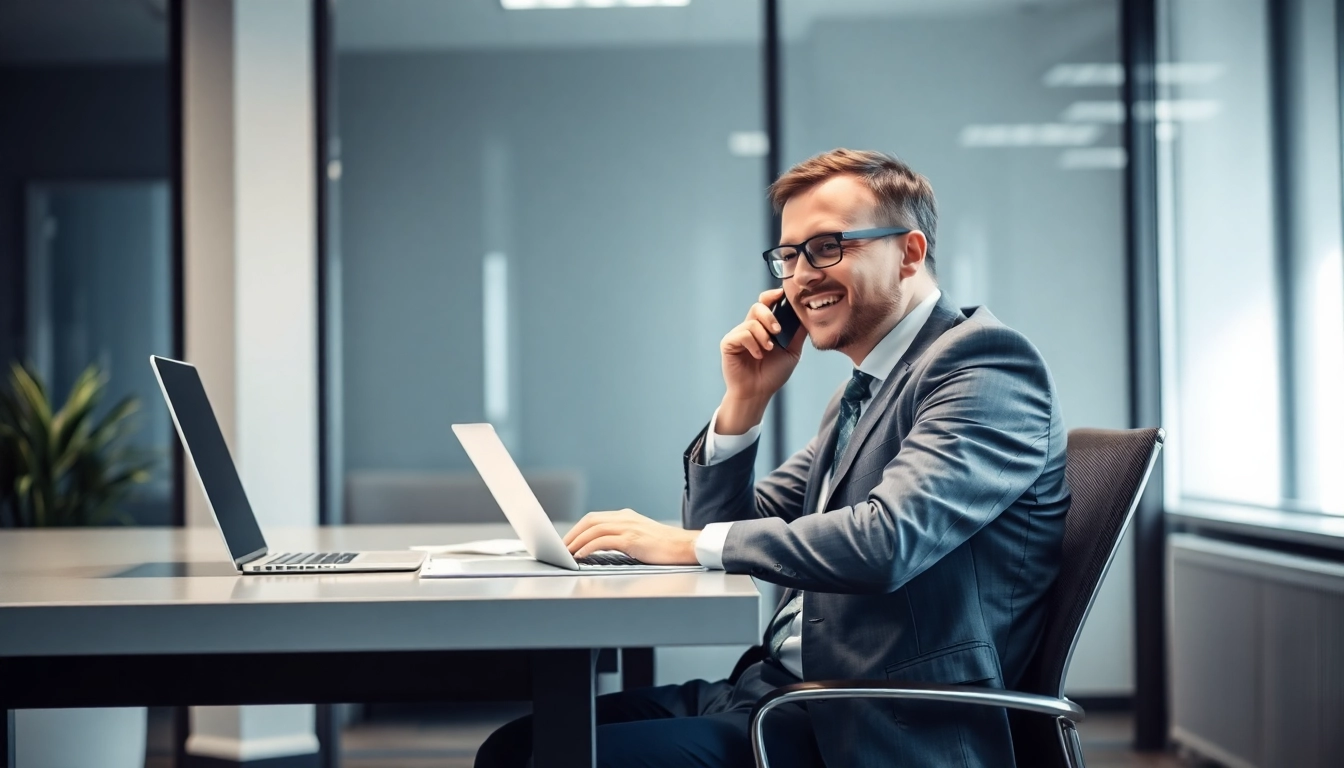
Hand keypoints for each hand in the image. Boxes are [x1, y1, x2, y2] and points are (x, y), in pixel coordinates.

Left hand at [562, 509, 699, 564]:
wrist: (686, 547)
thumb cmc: (665, 546)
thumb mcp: (640, 537)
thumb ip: (622, 538)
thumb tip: (600, 548)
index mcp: (626, 516)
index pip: (595, 518)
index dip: (578, 529)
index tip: (568, 540)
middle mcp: (625, 518)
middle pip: (590, 521)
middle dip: (573, 534)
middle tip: (561, 547)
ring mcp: (628, 527)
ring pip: (593, 530)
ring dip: (576, 541)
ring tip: (566, 553)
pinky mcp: (632, 539)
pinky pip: (603, 541)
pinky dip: (588, 547)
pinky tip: (581, 555)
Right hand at [717, 288, 807, 432]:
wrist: (758, 393)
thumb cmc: (773, 374)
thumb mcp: (792, 351)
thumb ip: (797, 333)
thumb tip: (807, 315)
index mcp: (764, 327)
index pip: (766, 303)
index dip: (772, 295)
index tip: (782, 294)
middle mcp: (750, 327)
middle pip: (758, 306)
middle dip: (770, 316)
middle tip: (778, 331)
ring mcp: (738, 335)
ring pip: (752, 322)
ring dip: (763, 336)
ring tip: (768, 350)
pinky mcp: (729, 343)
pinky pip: (742, 334)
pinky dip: (753, 344)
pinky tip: (758, 355)